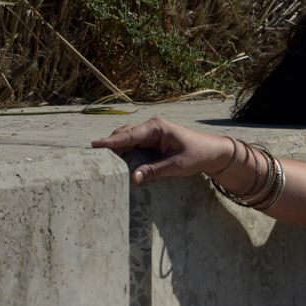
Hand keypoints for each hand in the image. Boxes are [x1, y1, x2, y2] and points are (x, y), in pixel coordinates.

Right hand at [90, 116, 232, 184]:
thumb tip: (132, 179)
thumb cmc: (197, 155)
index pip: (129, 135)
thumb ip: (153, 171)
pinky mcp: (151, 140)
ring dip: (116, 150)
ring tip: (100, 161)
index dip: (111, 142)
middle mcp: (151, 126)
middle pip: (123, 135)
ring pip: (126, 139)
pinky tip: (116, 162)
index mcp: (156, 127)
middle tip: (93, 159)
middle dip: (110, 146)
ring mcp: (150, 132)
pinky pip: (132, 145)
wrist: (212, 152)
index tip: (94, 145)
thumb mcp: (176, 166)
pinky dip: (124, 152)